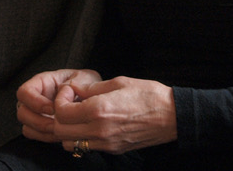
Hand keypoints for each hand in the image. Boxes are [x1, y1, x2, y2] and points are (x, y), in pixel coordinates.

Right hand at [16, 69, 100, 140]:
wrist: (92, 97)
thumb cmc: (86, 84)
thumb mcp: (83, 79)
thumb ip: (75, 84)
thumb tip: (64, 92)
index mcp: (41, 82)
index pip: (24, 92)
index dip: (35, 102)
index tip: (54, 109)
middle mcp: (34, 98)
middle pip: (22, 112)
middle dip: (39, 122)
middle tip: (57, 124)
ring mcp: (36, 113)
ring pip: (27, 127)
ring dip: (43, 132)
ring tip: (61, 130)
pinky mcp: (40, 126)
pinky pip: (34, 135)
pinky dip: (46, 137)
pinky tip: (61, 135)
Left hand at [18, 71, 177, 154]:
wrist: (172, 116)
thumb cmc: (147, 94)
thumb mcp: (118, 82)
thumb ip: (91, 88)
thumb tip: (73, 89)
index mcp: (99, 110)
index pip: (61, 112)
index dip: (60, 100)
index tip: (70, 92)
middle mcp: (99, 130)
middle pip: (60, 131)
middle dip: (59, 116)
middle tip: (71, 103)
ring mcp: (106, 143)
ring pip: (70, 144)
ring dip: (68, 130)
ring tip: (79, 115)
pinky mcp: (113, 150)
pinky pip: (87, 147)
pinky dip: (81, 138)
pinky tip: (92, 124)